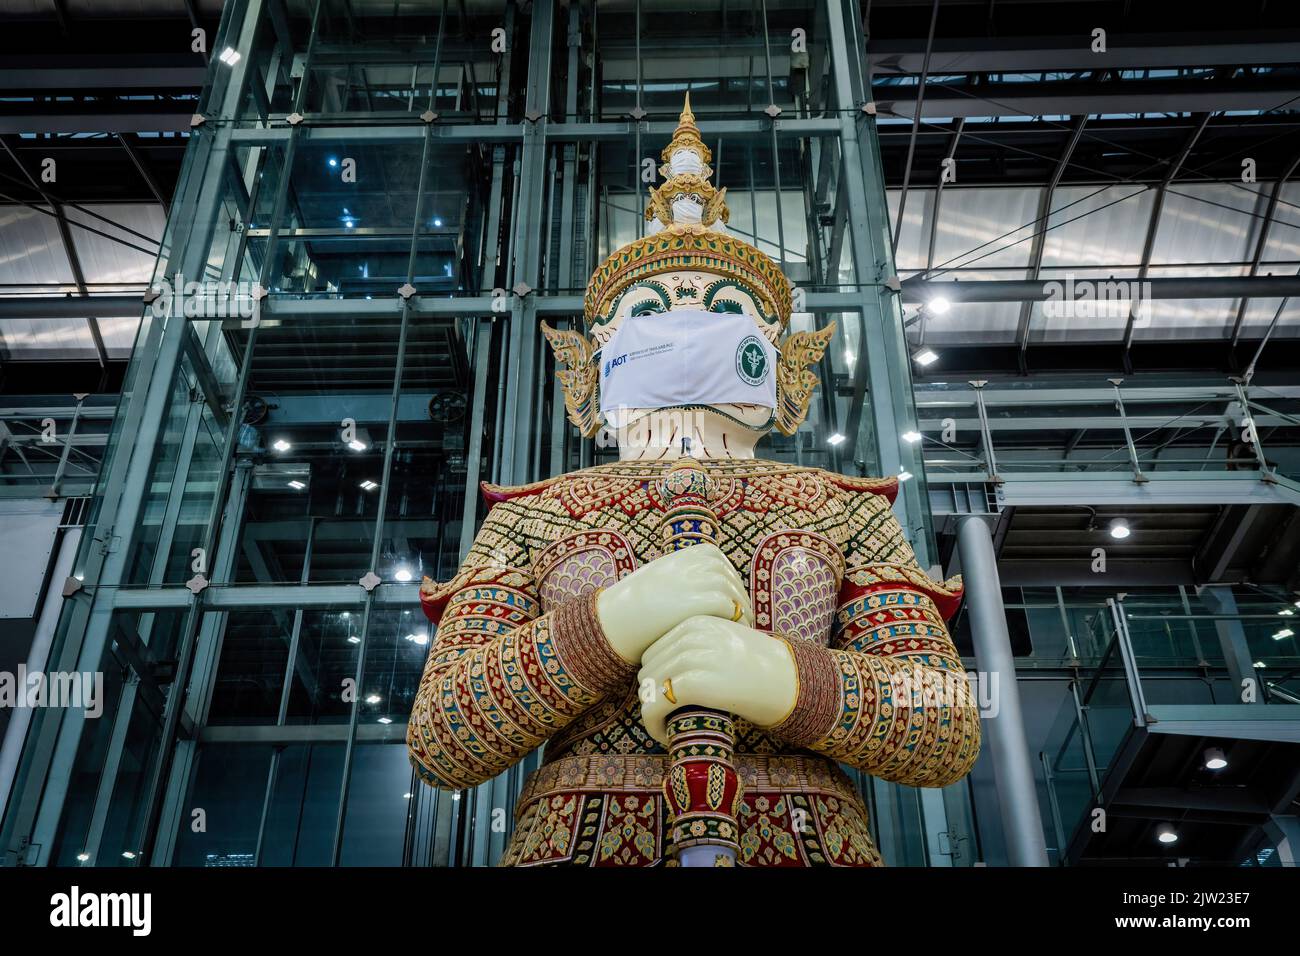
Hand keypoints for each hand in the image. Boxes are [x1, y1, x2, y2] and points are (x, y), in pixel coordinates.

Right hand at [596, 544, 752, 664]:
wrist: (612, 622)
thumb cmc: (630, 608)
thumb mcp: (655, 580)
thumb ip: (677, 578)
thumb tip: (696, 587)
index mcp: (679, 555)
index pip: (717, 560)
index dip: (728, 579)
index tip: (730, 597)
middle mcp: (690, 563)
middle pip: (729, 576)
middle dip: (738, 595)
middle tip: (743, 615)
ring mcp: (695, 579)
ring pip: (734, 591)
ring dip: (742, 609)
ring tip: (743, 626)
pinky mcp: (699, 601)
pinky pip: (731, 607)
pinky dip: (737, 619)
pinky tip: (735, 632)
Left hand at [636, 616, 797, 745]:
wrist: (790, 682)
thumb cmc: (759, 669)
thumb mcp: (725, 641)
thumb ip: (695, 647)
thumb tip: (658, 675)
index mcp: (695, 621)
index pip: (652, 651)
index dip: (656, 680)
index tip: (667, 701)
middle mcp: (690, 635)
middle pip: (647, 671)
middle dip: (651, 696)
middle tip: (666, 718)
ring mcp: (691, 657)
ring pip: (648, 690)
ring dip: (651, 714)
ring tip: (666, 728)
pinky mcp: (694, 683)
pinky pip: (655, 707)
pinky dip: (653, 725)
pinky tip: (666, 736)